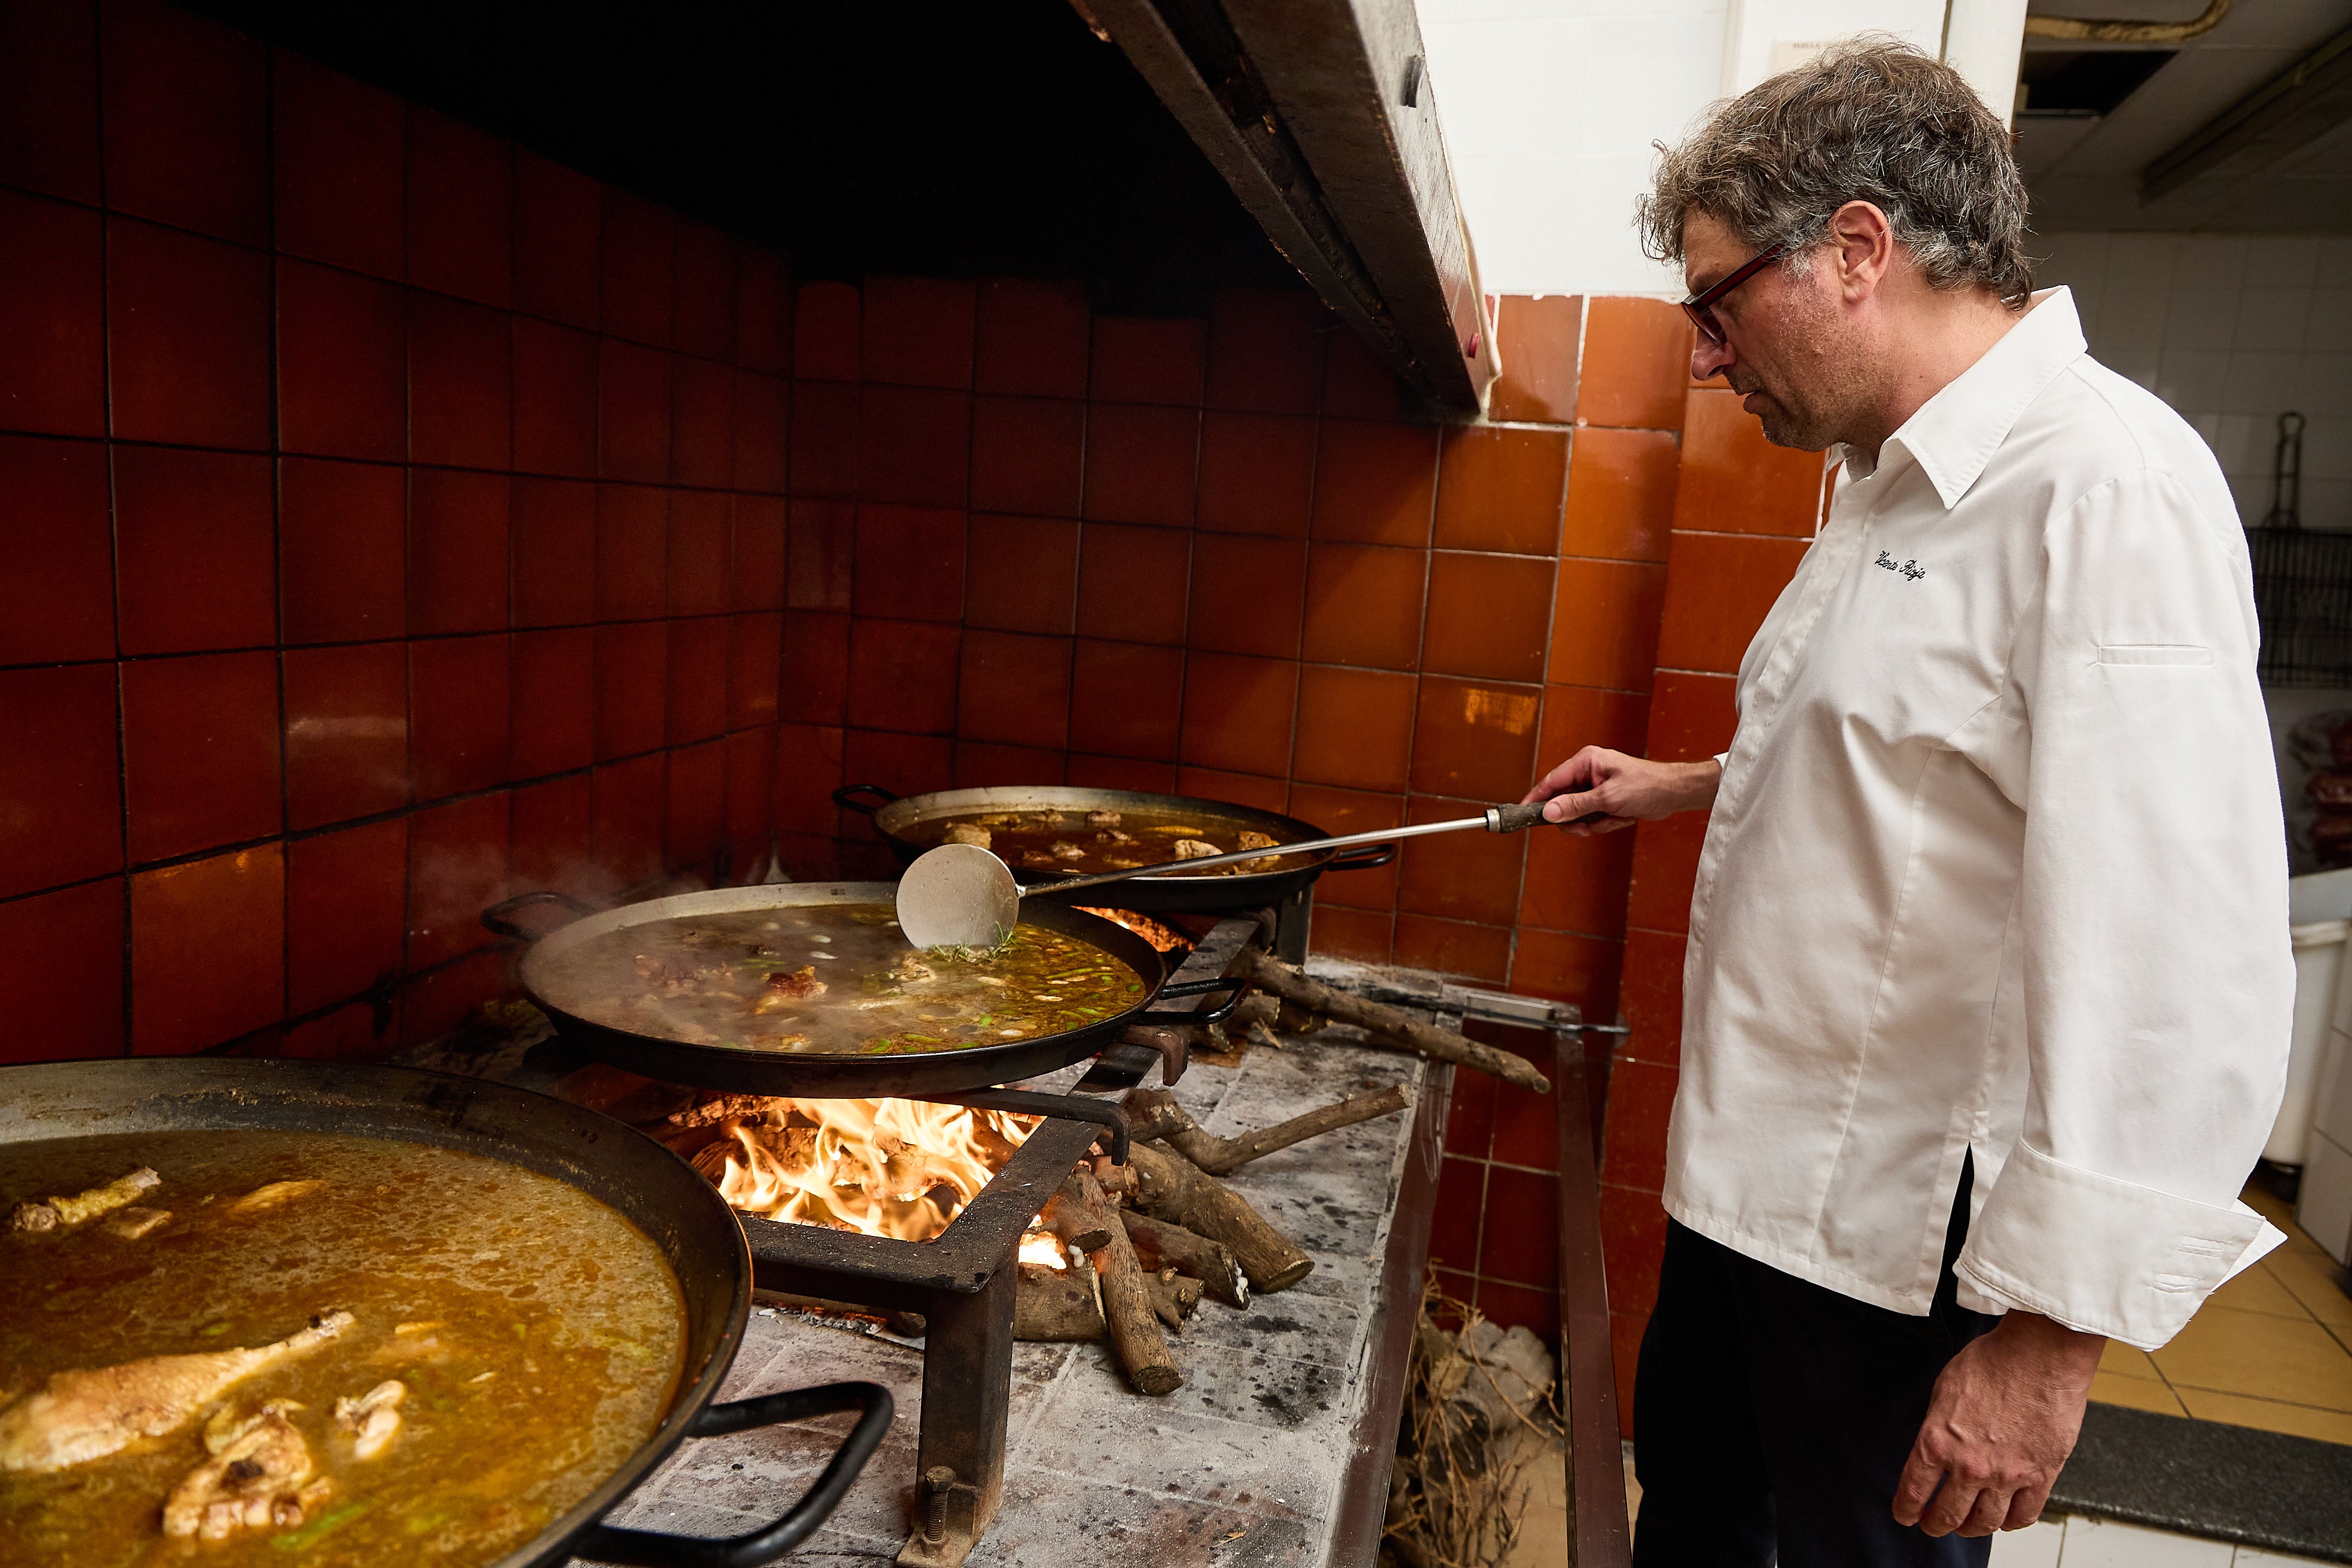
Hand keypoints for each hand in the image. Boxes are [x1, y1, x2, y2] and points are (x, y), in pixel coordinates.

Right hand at [1521, 748, 1721, 835]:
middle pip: (1563, 801)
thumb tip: (1547, 812)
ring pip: (1579, 813)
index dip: (1536, 799)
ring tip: (1616, 817)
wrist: (1674, 793)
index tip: (1524, 813)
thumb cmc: (1646, 786)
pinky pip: (1594, 817)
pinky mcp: (1605, 798)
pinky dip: (1608, 822)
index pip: (1551, 781)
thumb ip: (1575, 805)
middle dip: (1577, 818)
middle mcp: (1588, 771)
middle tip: (1586, 828)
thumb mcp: (1607, 798)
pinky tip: (1624, 816)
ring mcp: (1597, 786)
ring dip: (1597, 821)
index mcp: (1585, 761)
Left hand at [1893, 1313, 2103, 1535]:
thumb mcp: (1944, 1390)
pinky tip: (2004, 1520)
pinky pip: (2024, 1515)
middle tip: (1933, 1525)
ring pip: (1984, 1522)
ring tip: (1966, 1526)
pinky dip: (2010, 1523)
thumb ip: (1937, 1427)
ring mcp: (2006, 1475)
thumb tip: (1935, 1449)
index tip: (1906, 1515)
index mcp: (1937, 1441)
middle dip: (1936, 1524)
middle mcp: (1969, 1465)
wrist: (2039, 1355)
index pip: (1913, 1491)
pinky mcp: (2041, 1476)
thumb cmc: (1993, 1362)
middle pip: (1947, 1515)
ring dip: (1970, 1529)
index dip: (1906, 1510)